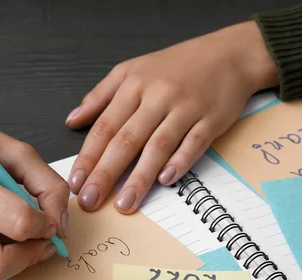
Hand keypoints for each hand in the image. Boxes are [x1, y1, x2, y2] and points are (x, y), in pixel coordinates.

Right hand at [0, 96, 69, 279]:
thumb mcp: (10, 147)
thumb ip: (45, 182)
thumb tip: (60, 223)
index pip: (17, 223)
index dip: (45, 226)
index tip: (51, 219)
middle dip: (30, 258)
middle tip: (44, 241)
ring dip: (17, 261)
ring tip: (27, 236)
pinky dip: (0, 251)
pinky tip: (3, 228)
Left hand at [65, 21, 278, 212]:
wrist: (228, 53)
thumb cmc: (177, 65)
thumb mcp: (131, 70)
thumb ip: (100, 96)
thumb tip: (72, 120)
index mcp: (134, 85)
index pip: (105, 126)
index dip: (88, 156)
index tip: (76, 182)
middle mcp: (157, 96)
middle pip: (126, 140)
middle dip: (105, 173)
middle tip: (90, 200)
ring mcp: (186, 108)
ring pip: (158, 145)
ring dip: (139, 177)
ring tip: (124, 203)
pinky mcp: (211, 119)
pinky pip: (194, 143)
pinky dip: (180, 161)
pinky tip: (165, 180)